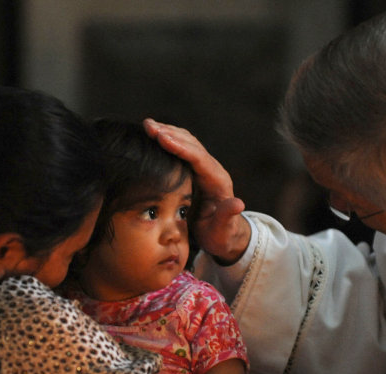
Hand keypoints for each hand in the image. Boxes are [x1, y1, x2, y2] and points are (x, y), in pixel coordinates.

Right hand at [143, 119, 250, 263]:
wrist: (224, 236)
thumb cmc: (221, 236)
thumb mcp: (223, 231)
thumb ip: (227, 217)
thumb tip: (238, 204)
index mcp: (217, 182)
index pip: (199, 159)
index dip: (180, 147)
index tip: (162, 138)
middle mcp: (212, 170)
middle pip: (192, 145)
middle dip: (170, 134)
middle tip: (148, 127)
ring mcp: (204, 169)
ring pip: (187, 143)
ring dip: (168, 132)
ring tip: (147, 126)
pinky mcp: (196, 171)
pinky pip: (183, 149)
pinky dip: (169, 139)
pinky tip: (153, 136)